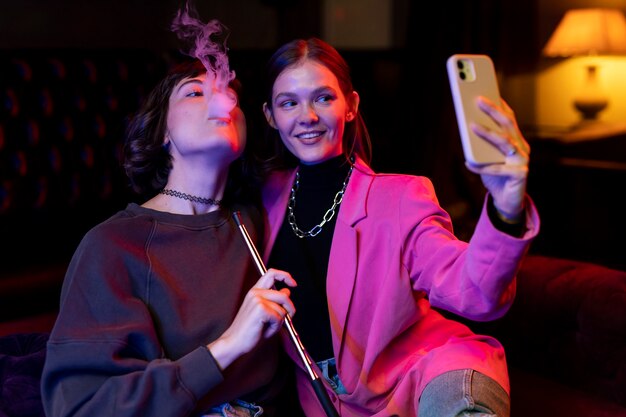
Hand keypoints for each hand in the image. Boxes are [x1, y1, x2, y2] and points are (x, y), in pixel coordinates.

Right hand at [207, 268, 296, 369]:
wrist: (234, 342)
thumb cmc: (249, 330)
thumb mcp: (265, 312)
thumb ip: (275, 300)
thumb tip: (286, 291)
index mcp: (255, 291)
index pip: (271, 273)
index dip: (285, 276)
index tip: (293, 283)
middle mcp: (255, 293)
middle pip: (283, 294)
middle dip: (290, 308)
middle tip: (290, 317)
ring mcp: (257, 300)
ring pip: (282, 309)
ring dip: (280, 322)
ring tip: (268, 327)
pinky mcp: (260, 309)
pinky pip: (278, 318)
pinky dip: (275, 327)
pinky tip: (265, 330)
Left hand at [465, 96, 529, 221]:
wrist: (506, 201)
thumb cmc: (495, 176)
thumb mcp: (486, 157)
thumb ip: (480, 144)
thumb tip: (467, 126)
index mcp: (516, 140)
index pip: (509, 118)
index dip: (499, 104)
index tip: (488, 90)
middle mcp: (522, 147)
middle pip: (508, 124)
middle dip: (493, 110)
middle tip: (478, 99)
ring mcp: (523, 160)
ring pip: (505, 142)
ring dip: (487, 133)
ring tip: (471, 126)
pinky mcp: (520, 174)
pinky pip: (498, 169)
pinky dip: (482, 167)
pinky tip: (468, 164)